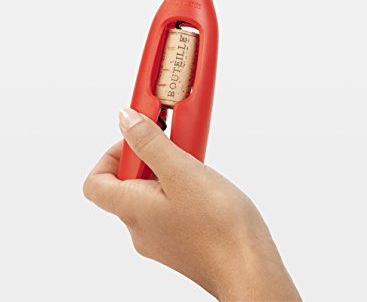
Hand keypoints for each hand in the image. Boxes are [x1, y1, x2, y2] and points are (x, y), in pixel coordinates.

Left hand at [83, 108, 300, 300]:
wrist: (248, 267)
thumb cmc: (218, 225)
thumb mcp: (181, 171)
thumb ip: (150, 143)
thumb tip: (125, 120)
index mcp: (132, 209)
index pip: (96, 182)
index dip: (111, 154)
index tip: (138, 138)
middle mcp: (140, 226)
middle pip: (127, 184)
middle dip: (149, 157)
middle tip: (173, 143)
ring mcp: (161, 236)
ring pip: (152, 193)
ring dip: (169, 170)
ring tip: (194, 161)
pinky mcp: (181, 239)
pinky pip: (170, 205)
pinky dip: (182, 187)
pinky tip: (205, 182)